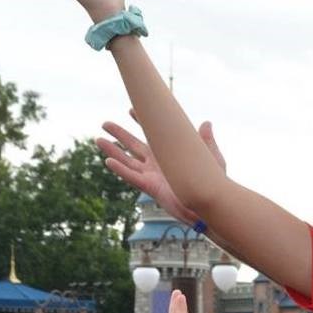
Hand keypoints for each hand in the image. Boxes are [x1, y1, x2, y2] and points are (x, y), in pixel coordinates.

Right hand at [97, 114, 223, 226]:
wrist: (212, 203)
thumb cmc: (213, 183)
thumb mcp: (210, 158)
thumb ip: (205, 140)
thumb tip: (206, 122)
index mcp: (170, 154)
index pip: (153, 135)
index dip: (142, 123)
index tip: (131, 109)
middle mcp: (158, 164)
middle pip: (134, 146)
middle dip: (120, 135)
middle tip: (105, 123)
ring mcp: (153, 176)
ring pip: (128, 161)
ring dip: (113, 151)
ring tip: (98, 139)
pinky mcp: (152, 187)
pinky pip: (132, 177)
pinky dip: (120, 169)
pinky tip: (108, 161)